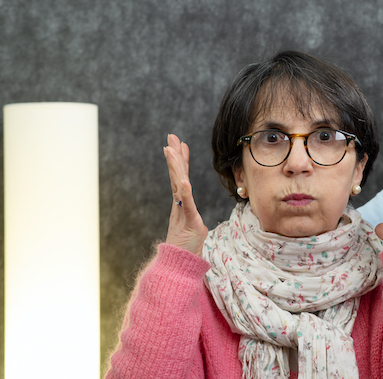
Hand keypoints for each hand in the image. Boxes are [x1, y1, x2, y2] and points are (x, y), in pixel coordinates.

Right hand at [163, 134, 207, 255]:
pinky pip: (186, 205)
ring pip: (178, 185)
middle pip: (177, 176)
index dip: (181, 161)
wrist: (180, 265)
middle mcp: (180, 205)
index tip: (180, 143)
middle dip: (175, 155)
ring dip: (175, 167)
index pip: (181, 177)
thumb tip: (192, 205)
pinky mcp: (188, 222)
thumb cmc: (188, 247)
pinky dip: (184, 192)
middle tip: (171, 136)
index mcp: (182, 204)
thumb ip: (191, 213)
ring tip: (171, 150)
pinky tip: (183, 180)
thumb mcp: (193, 224)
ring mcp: (182, 212)